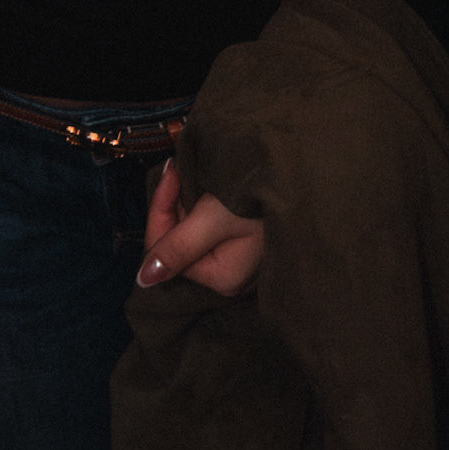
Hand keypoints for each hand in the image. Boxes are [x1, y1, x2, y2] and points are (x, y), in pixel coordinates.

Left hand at [137, 157, 263, 296]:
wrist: (306, 179)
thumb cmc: (262, 200)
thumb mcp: (213, 219)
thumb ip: (177, 247)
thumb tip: (142, 281)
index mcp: (222, 279)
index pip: (166, 251)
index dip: (161, 210)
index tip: (170, 171)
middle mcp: (231, 278)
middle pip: (179, 241)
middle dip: (174, 204)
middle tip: (181, 169)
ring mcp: (241, 263)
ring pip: (192, 232)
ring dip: (187, 202)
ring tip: (196, 173)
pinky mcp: (248, 246)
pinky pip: (210, 229)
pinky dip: (202, 206)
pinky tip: (209, 186)